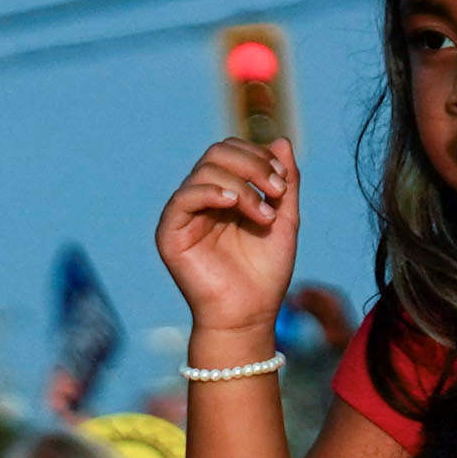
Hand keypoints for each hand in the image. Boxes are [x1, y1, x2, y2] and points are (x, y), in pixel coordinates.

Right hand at [156, 135, 299, 345]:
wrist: (249, 317)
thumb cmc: (265, 275)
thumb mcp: (285, 221)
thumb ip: (286, 183)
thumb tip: (282, 140)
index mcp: (225, 194)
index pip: (233, 152)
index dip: (259, 157)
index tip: (284, 183)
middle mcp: (202, 199)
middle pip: (217, 153)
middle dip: (252, 164)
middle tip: (277, 190)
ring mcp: (184, 214)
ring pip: (204, 170)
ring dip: (241, 185)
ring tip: (264, 214)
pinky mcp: (170, 233)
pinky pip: (184, 197)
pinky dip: (210, 191)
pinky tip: (233, 203)